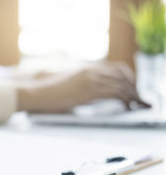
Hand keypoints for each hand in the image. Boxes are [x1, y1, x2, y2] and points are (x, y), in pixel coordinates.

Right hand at [17, 62, 149, 112]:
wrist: (36, 92)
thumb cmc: (47, 91)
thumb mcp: (67, 84)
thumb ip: (81, 85)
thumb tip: (91, 95)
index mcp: (86, 68)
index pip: (115, 68)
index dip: (127, 77)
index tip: (131, 88)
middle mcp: (91, 70)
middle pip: (122, 74)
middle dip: (133, 86)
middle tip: (138, 97)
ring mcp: (91, 78)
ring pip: (122, 82)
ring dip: (133, 93)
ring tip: (137, 103)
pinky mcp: (90, 89)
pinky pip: (116, 91)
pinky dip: (126, 99)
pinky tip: (128, 106)